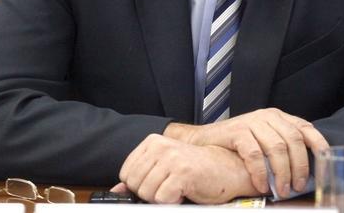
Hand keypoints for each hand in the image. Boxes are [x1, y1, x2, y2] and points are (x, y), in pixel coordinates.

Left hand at [114, 134, 257, 203]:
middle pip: (135, 185)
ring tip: (178, 188)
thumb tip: (116, 192)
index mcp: (153, 142)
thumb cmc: (197, 170)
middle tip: (170, 186)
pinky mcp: (182, 173)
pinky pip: (162, 199)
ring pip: (147, 194)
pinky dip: (173, 202)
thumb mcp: (164, 169)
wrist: (227, 169)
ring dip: (163, 198)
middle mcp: (161, 146)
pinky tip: (185, 192)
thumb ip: (141, 177)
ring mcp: (172, 158)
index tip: (157, 183)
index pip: (126, 174)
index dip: (140, 186)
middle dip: (151, 193)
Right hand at [165, 108, 328, 196]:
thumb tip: (304, 173)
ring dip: (282, 172)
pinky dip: (261, 172)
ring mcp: (252, 122)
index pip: (305, 127)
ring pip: (277, 147)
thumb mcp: (263, 141)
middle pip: (293, 140)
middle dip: (299, 166)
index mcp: (278, 117)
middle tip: (297, 186)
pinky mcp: (237, 131)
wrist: (203, 141)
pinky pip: (255, 154)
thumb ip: (281, 149)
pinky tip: (261, 184)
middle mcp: (267, 116)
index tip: (326, 160)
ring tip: (281, 189)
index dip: (318, 143)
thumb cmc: (236, 146)